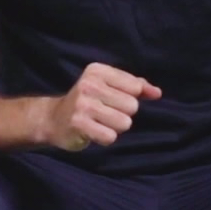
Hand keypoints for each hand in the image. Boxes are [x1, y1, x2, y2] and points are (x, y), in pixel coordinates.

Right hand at [44, 63, 161, 150]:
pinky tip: (93, 131)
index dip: (130, 98)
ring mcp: (82, 104)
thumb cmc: (88, 102)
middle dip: (123, 114)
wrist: (53, 119)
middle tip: (104, 113)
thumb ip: (135, 87)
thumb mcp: (109, 87)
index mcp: (97, 71)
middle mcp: (89, 84)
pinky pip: (110, 136)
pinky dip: (105, 138)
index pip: (135, 87)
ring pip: (124, 123)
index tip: (113, 100)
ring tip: (99, 123)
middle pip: (132, 106)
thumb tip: (157, 93)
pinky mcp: (79, 123)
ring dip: (115, 127)